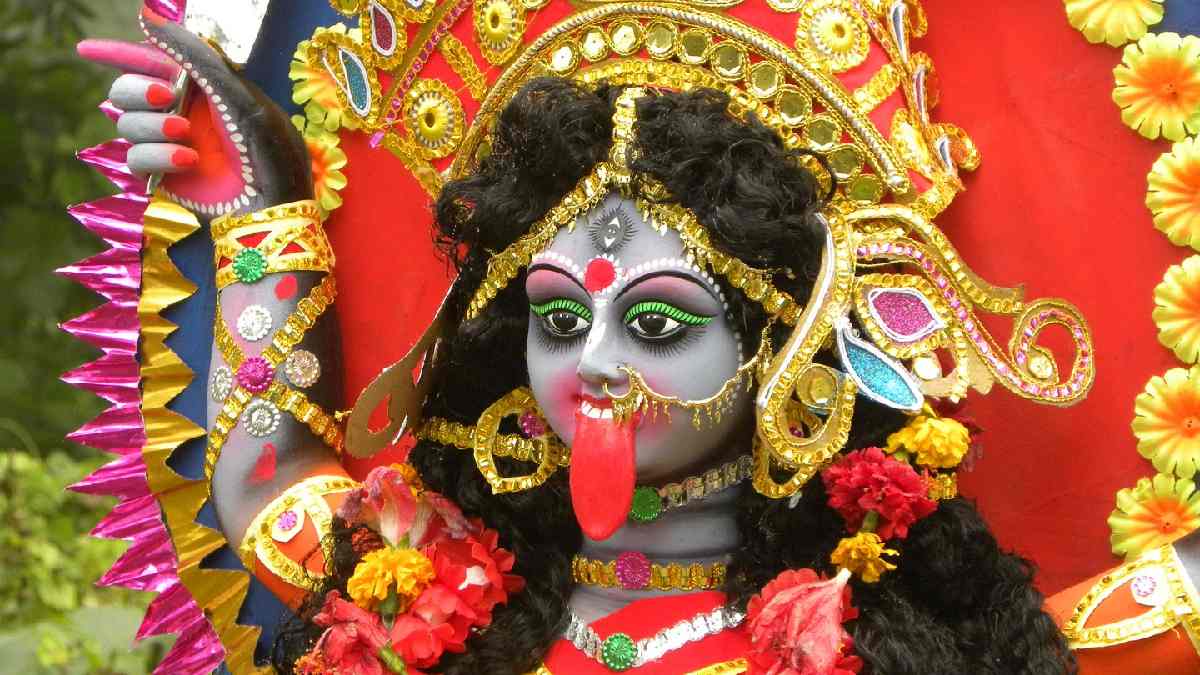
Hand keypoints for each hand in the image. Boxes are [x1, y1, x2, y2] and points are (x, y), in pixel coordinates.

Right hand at [79, 7, 311, 218]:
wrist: (274, 203)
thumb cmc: (266, 147)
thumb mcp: (235, 94)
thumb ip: (193, 55)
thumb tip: (148, 16)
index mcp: (199, 87)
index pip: (149, 63)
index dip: (117, 54)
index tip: (86, 49)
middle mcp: (179, 112)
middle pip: (125, 90)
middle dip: (136, 89)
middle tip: (164, 95)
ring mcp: (168, 144)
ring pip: (126, 122)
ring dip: (152, 124)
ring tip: (185, 133)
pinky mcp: (162, 174)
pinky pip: (135, 157)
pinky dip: (158, 155)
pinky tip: (188, 160)